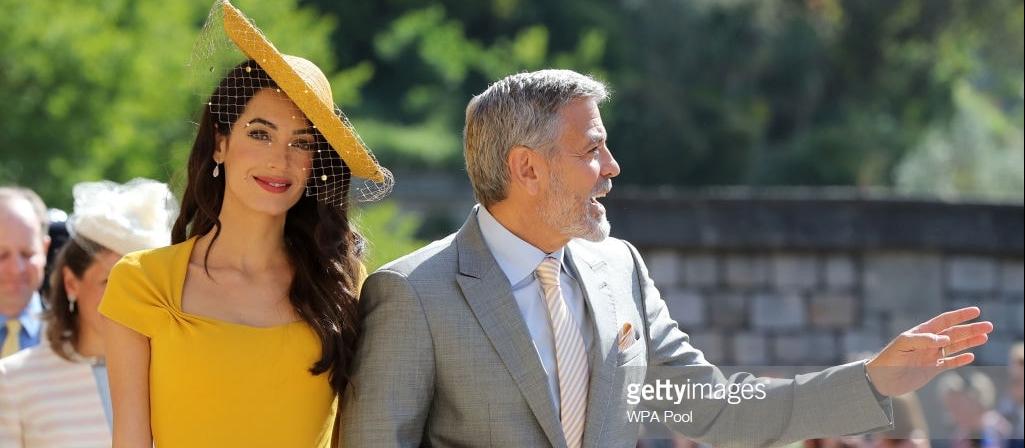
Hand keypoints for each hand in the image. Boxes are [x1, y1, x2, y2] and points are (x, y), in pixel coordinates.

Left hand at [865, 307, 992, 396]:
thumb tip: (946, 339)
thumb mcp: (902, 345)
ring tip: (985, 337)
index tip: (976, 311)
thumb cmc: (888, 359)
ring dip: (970, 342)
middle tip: (989, 326)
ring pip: (956, 346)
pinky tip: (971, 356)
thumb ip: (923, 340)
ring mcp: (931, 355)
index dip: (960, 315)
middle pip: (954, 333)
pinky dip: (961, 360)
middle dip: (971, 329)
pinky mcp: (932, 369)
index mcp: (921, 333)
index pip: (944, 321)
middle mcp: (929, 343)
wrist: (880, 379)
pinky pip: (950, 362)